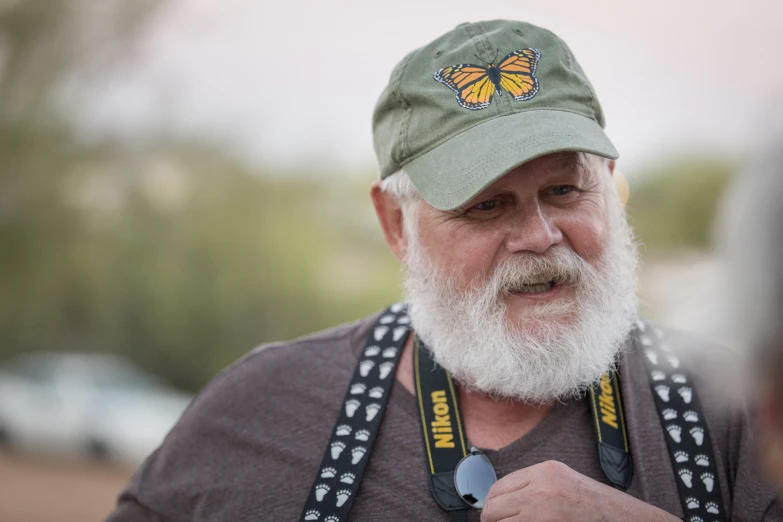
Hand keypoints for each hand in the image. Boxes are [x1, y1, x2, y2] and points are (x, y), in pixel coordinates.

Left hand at [480, 460, 679, 521]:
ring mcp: (540, 513)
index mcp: (544, 472)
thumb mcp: (564, 482)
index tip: (494, 512)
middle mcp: (540, 489)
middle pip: (493, 508)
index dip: (493, 503)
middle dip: (493, 519)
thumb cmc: (597, 506)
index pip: (498, 487)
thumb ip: (534, 485)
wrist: (624, 520)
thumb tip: (501, 499)